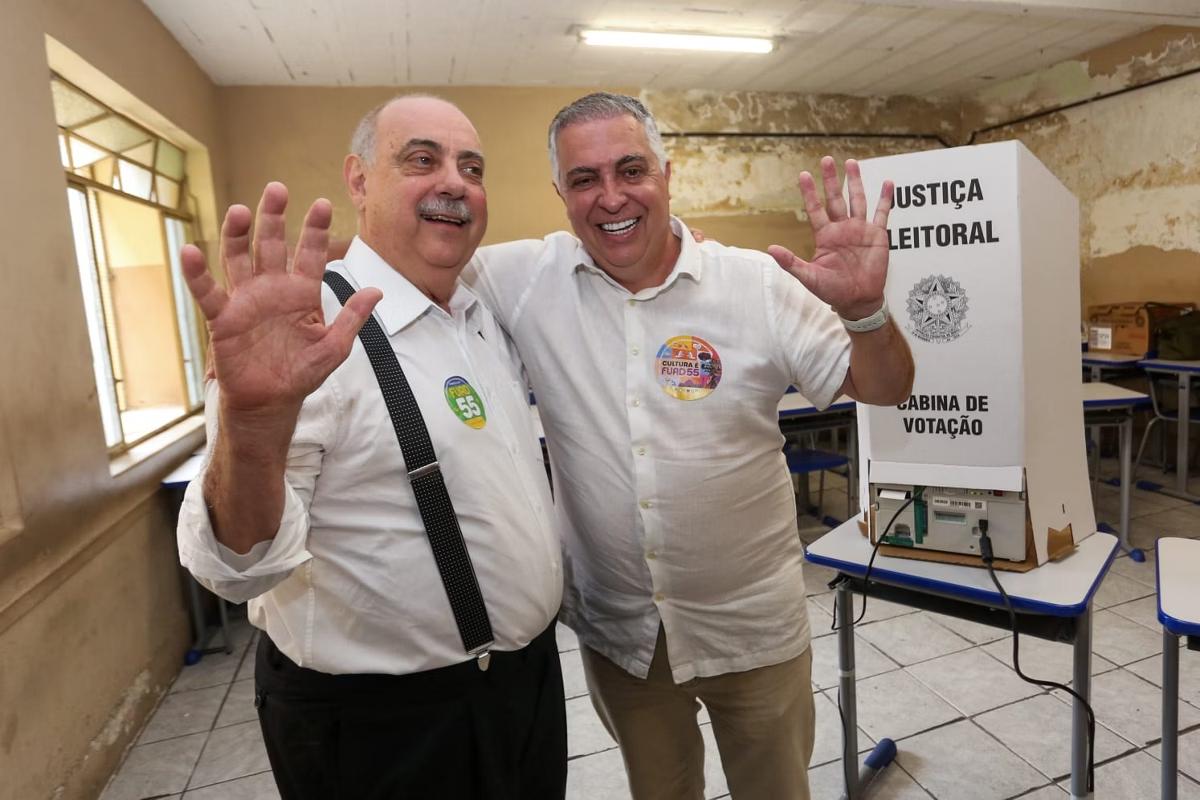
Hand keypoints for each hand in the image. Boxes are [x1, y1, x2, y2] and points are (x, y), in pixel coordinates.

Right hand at [180, 182, 380, 415]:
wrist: (272, 403)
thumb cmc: (302, 373)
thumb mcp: (334, 347)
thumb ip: (352, 318)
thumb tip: (377, 291)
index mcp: (302, 292)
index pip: (311, 253)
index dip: (316, 230)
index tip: (323, 204)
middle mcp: (273, 288)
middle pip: (272, 244)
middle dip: (274, 217)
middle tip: (277, 189)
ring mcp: (247, 299)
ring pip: (239, 258)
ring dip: (237, 235)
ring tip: (238, 211)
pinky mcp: (224, 317)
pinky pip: (208, 292)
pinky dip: (197, 274)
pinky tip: (190, 252)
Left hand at [768, 157, 892, 319]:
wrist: (858, 301)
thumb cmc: (832, 291)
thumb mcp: (809, 277)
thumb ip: (791, 262)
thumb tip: (770, 249)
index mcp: (825, 236)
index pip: (815, 209)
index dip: (810, 193)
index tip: (804, 174)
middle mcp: (842, 229)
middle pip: (835, 198)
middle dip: (831, 180)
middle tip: (826, 160)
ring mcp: (860, 230)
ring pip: (857, 200)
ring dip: (855, 182)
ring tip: (851, 162)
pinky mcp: (878, 235)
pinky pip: (882, 213)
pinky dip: (885, 198)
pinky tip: (887, 182)